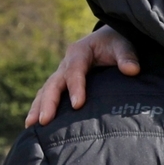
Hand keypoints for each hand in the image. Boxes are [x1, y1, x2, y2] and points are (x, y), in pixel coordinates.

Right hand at [25, 28, 139, 125]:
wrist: (108, 39)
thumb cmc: (116, 43)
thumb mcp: (123, 46)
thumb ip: (127, 57)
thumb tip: (132, 70)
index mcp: (79, 52)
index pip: (75, 71)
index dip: (76, 87)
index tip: (78, 105)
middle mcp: (66, 63)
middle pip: (54, 83)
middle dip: (48, 102)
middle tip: (44, 120)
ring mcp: (62, 73)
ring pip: (46, 90)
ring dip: (38, 107)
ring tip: (32, 125)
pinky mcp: (62, 82)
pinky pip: (48, 94)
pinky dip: (40, 107)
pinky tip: (35, 124)